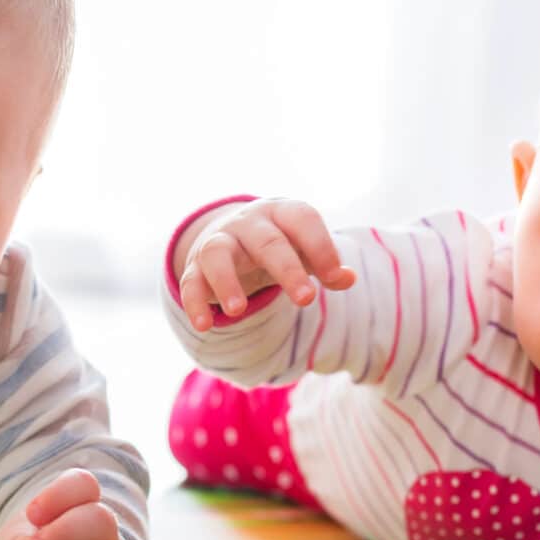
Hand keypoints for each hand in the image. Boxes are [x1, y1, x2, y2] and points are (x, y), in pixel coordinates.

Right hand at [175, 197, 355, 330]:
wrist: (231, 235)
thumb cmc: (279, 245)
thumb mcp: (304, 251)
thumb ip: (325, 265)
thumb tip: (348, 278)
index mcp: (281, 213)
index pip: (302, 219)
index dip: (321, 246)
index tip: (335, 277)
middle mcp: (248, 223)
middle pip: (267, 242)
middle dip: (287, 269)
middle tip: (306, 300)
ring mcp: (219, 242)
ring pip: (217, 254)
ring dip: (226, 282)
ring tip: (238, 311)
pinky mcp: (195, 267)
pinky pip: (191, 282)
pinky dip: (195, 303)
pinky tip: (205, 326)